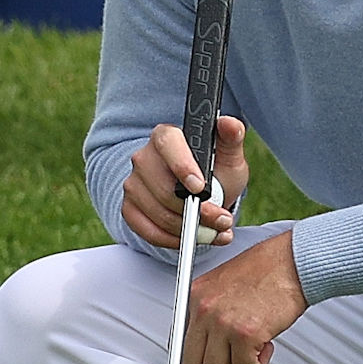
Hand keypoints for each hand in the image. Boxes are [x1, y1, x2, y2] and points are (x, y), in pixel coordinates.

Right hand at [121, 113, 249, 252]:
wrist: (203, 197)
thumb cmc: (216, 172)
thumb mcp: (229, 156)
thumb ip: (232, 138)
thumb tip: (229, 123)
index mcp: (165, 137)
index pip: (168, 145)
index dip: (183, 167)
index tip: (202, 189)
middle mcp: (144, 157)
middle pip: (164, 187)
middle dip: (197, 210)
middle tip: (222, 220)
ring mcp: (133, 184)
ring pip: (158, 213)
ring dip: (189, 228)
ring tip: (213, 231)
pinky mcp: (129, 208)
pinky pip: (148, 231)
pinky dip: (173, 240)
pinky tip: (190, 238)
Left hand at [182, 230, 307, 363]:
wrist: (293, 260)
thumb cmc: (267, 269)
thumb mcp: (224, 284)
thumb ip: (209, 312)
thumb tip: (205, 343)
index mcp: (196, 295)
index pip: (178, 343)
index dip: (193, 362)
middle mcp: (205, 309)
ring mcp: (223, 322)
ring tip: (250, 356)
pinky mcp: (246, 334)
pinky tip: (264, 347)